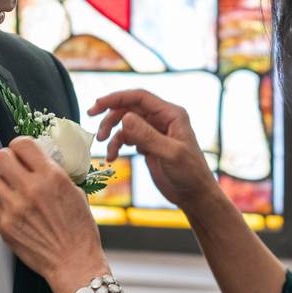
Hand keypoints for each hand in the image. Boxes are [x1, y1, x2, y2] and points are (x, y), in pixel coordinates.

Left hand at [0, 137, 108, 292]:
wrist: (74, 262)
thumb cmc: (79, 231)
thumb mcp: (75, 192)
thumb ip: (54, 174)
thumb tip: (40, 162)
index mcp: (51, 176)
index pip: (22, 143)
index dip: (20, 146)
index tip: (21, 152)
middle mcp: (30, 189)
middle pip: (0, 157)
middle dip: (5, 160)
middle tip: (12, 168)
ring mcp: (14, 207)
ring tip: (8, 187)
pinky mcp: (5, 225)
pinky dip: (3, 207)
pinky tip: (16, 213)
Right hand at [89, 89, 220, 211]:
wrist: (194, 195)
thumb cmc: (190, 174)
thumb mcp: (170, 154)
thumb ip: (148, 136)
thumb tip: (125, 118)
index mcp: (172, 114)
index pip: (140, 97)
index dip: (117, 98)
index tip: (98, 105)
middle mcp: (162, 119)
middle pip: (129, 108)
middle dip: (110, 117)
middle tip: (97, 132)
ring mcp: (154, 131)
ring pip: (125, 123)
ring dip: (112, 133)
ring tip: (105, 148)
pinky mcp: (148, 144)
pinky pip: (127, 138)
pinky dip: (116, 145)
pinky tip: (112, 157)